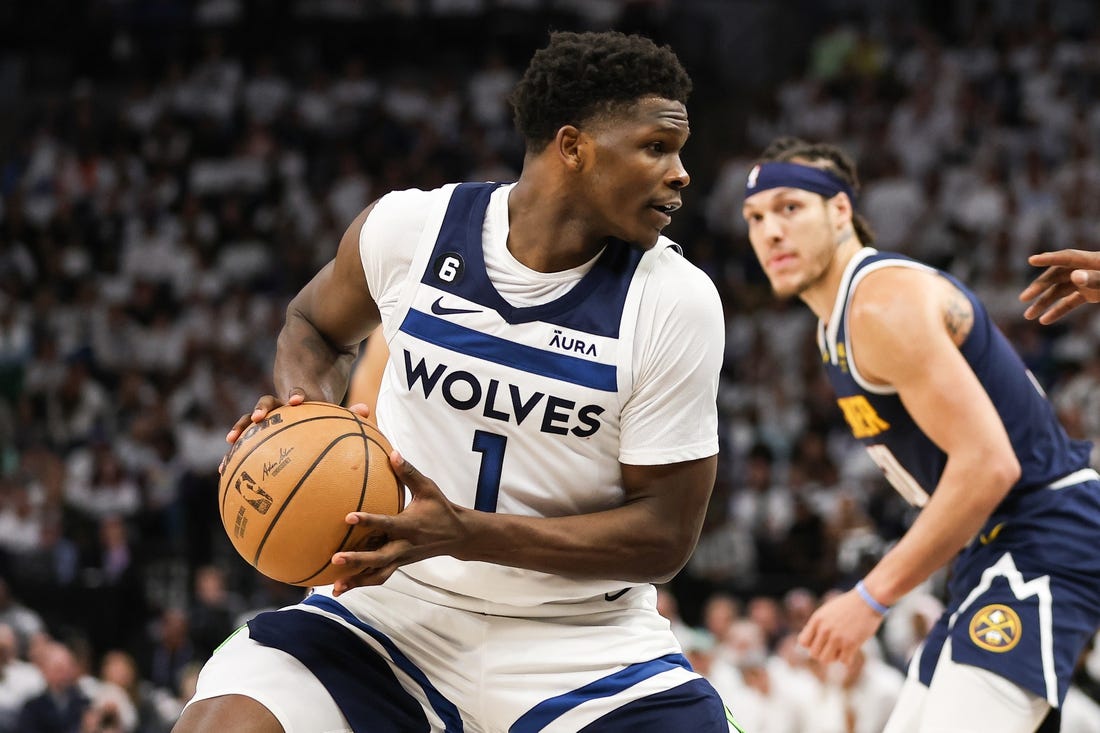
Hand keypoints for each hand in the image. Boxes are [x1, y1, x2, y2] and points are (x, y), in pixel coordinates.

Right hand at [219, 394, 373, 474]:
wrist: (298, 392)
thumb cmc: (320, 409)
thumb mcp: (333, 411)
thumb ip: (347, 412)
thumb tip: (366, 409)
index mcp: (296, 400)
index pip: (295, 395)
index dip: (296, 396)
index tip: (297, 402)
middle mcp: (277, 408)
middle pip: (266, 404)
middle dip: (261, 411)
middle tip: (259, 418)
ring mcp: (264, 421)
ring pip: (248, 424)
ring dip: (239, 431)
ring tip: (229, 445)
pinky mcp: (256, 435)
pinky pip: (243, 447)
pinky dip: (234, 458)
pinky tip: (224, 473)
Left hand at [330, 452, 469, 594]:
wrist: (458, 536)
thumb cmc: (441, 509)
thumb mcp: (428, 488)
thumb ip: (409, 472)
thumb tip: (392, 453)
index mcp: (410, 526)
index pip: (387, 524)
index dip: (369, 521)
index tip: (349, 517)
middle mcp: (404, 546)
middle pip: (379, 558)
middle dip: (357, 560)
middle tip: (336, 558)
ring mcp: (401, 558)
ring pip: (377, 574)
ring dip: (356, 580)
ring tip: (336, 586)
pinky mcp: (399, 564)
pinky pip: (379, 576)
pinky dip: (361, 583)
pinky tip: (343, 587)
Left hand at [797, 588, 883, 665]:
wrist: (868, 600)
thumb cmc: (848, 606)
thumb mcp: (827, 611)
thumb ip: (817, 626)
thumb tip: (809, 645)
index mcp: (817, 619)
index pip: (803, 642)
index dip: (811, 644)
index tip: (821, 641)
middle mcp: (824, 629)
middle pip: (814, 653)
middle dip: (823, 652)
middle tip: (833, 647)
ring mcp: (837, 637)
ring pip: (826, 660)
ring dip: (833, 657)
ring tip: (841, 649)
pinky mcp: (851, 644)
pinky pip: (843, 661)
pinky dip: (847, 658)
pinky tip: (851, 649)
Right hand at [1020, 249, 1099, 323]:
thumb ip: (1094, 278)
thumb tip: (1074, 276)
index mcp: (1091, 260)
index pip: (1066, 258)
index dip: (1049, 259)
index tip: (1031, 260)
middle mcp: (1085, 269)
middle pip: (1056, 276)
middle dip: (1039, 287)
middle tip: (1023, 298)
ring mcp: (1086, 282)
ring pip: (1059, 291)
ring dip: (1043, 303)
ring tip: (1028, 316)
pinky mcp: (1089, 294)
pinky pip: (1070, 302)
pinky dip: (1058, 311)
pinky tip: (1043, 321)